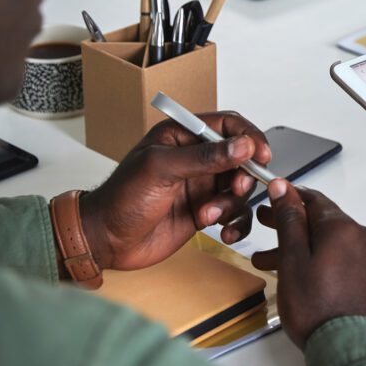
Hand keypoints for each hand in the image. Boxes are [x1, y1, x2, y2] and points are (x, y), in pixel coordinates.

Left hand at [79, 112, 271, 271]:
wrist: (105, 241)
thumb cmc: (120, 199)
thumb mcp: (161, 170)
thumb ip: (204, 157)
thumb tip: (242, 146)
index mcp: (182, 136)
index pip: (228, 125)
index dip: (249, 137)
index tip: (260, 155)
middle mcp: (196, 159)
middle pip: (241, 158)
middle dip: (243, 176)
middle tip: (234, 189)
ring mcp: (202, 185)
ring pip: (240, 188)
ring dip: (232, 204)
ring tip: (209, 215)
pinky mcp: (206, 210)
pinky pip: (235, 213)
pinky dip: (236, 223)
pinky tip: (224, 232)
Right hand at [251, 180, 365, 349]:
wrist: (351, 345)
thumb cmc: (318, 306)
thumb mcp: (293, 259)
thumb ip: (289, 221)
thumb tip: (283, 188)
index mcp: (343, 228)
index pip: (314, 200)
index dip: (290, 197)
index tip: (272, 197)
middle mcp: (362, 237)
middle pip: (322, 223)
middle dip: (291, 224)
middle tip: (264, 225)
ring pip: (331, 244)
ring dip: (301, 248)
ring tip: (270, 262)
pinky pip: (343, 261)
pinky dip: (322, 262)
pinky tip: (304, 276)